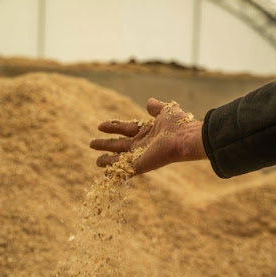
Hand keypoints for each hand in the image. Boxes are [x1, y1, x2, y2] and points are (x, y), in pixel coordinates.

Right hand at [90, 97, 206, 175]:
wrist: (184, 138)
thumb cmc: (178, 124)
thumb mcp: (166, 111)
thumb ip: (156, 107)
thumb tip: (149, 101)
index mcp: (147, 131)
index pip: (126, 129)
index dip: (113, 127)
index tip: (99, 126)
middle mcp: (143, 145)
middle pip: (120, 144)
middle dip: (106, 144)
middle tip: (91, 143)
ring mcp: (140, 156)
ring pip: (119, 158)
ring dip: (107, 160)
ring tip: (96, 161)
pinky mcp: (140, 165)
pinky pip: (124, 170)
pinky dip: (115, 173)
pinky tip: (106, 175)